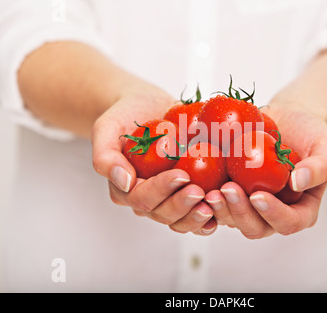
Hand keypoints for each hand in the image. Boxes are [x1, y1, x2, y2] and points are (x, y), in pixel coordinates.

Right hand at [92, 95, 216, 235]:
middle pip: (163, 214)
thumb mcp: (106, 128)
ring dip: (197, 216)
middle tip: (200, 192)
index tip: (181, 175)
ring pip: (181, 220)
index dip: (162, 190)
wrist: (148, 107)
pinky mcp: (187, 193)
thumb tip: (124, 182)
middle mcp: (147, 199)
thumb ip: (105, 156)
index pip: (142, 198)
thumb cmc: (125, 116)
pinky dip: (210, 215)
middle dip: (182, 206)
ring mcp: (169, 198)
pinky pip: (197, 212)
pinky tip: (221, 210)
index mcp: (126, 189)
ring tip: (213, 203)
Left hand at [205, 101, 326, 238]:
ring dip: (219, 208)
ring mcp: (248, 205)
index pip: (289, 222)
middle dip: (239, 212)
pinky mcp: (230, 193)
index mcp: (300, 210)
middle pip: (255, 227)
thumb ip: (321, 166)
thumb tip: (298, 183)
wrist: (286, 120)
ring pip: (231, 218)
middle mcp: (272, 213)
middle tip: (227, 190)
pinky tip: (196, 183)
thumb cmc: (310, 133)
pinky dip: (204, 196)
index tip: (258, 196)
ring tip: (208, 189)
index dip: (273, 215)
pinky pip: (216, 202)